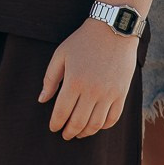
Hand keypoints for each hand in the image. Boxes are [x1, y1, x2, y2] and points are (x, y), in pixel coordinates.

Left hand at [38, 19, 137, 139]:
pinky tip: (96, 125)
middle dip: (69, 132)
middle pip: (78, 122)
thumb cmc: (83, 41)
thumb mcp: (61, 54)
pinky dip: (103, 126)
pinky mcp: (121, 93)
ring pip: (96, 124)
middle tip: (65, 135)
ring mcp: (109, 93)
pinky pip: (113, 118)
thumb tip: (42, 99)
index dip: (56, 123)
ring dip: (85, 132)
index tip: (53, 128)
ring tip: (79, 133)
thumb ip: (50, 78)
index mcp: (74, 81)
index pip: (62, 112)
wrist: (114, 29)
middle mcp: (92, 91)